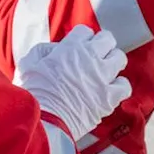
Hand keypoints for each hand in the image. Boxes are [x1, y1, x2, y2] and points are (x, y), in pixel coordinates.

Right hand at [17, 26, 132, 138]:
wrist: (43, 121)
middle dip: (101, 46)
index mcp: (70, 47)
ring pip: (119, 58)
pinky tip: (110, 90)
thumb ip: (43, 50)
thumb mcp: (28, 64)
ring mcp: (102, 77)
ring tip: (104, 72)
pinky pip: (124, 85)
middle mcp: (90, 58)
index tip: (78, 49)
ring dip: (112, 63)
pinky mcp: (109, 97)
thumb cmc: (32, 94)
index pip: (85, 31)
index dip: (81, 39)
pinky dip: (119, 87)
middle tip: (95, 57)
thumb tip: (56, 49)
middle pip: (107, 39)